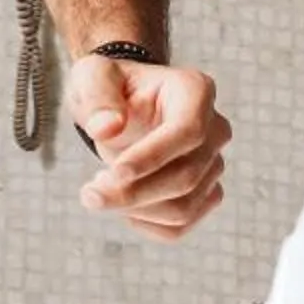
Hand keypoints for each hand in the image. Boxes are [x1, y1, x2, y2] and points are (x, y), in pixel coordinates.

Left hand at [67, 54, 229, 240]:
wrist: (122, 109)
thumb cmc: (110, 89)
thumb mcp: (92, 77)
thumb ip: (96, 97)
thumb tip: (107, 128)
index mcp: (195, 90)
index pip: (187, 131)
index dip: (152, 157)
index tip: (110, 174)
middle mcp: (215, 128)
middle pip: (185, 176)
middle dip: (133, 193)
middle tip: (89, 193)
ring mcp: (214, 164)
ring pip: (183, 207)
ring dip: (135, 211)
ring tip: (99, 192)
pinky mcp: (205, 195)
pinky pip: (179, 226)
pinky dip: (144, 224)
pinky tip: (120, 204)